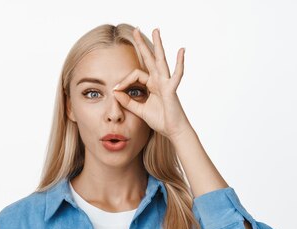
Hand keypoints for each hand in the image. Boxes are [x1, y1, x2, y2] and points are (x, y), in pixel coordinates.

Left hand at [113, 27, 192, 141]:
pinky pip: (176, 75)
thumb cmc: (160, 120)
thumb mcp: (139, 110)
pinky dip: (180, 63)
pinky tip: (181, 50)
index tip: (116, 90)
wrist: (173, 130)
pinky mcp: (171, 90)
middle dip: (142, 44)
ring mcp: (166, 83)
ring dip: (158, 45)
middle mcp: (159, 80)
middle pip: (150, 58)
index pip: (135, 74)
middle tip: (135, 29)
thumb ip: (128, 102)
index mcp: (152, 84)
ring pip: (161, 60)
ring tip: (156, 30)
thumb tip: (115, 93)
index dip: (124, 81)